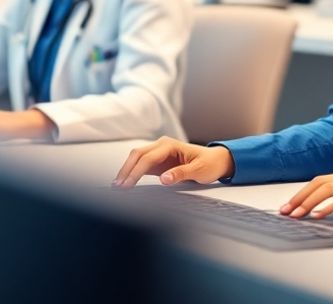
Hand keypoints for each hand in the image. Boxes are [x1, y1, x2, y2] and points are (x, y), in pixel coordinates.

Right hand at [112, 136, 234, 187]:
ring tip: (116, 187)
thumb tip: (164, 179)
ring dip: (126, 171)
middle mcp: (161, 145)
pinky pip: (140, 165)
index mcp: (170, 145)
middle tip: (117, 187)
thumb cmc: (209, 163)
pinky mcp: (157, 161)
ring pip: (136, 158)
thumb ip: (181, 173)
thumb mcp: (199, 170)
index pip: (147, 158)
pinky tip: (125, 183)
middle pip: (137, 155)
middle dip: (125, 170)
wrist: (216, 160)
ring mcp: (158, 152)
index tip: (127, 185)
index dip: (135, 172)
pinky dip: (131, 173)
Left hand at [281, 168, 332, 218]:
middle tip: (284, 212)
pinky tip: (319, 215)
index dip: (301, 194)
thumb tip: (328, 209)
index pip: (319, 182)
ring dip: (308, 203)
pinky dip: (328, 206)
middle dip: (298, 198)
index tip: (288, 206)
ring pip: (327, 190)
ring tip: (296, 215)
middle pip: (318, 183)